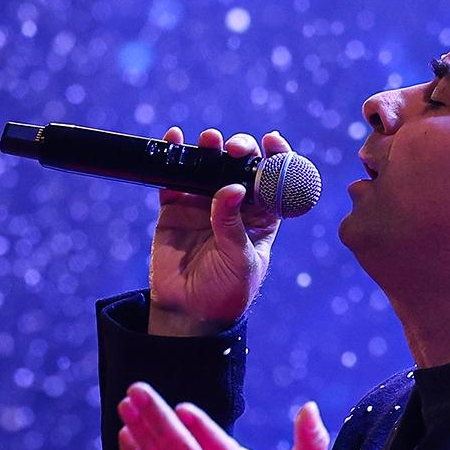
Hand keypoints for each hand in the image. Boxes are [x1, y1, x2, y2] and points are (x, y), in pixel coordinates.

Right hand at [147, 125, 294, 331]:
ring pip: (209, 165)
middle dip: (242, 150)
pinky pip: (174, 177)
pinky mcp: (176, 207)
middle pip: (242, 165)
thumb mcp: (241, 261)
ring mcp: (204, 203)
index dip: (277, 156)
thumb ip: (234, 226)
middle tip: (235, 149)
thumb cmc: (228, 290)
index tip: (272, 141)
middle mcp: (235, 204)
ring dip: (211, 147)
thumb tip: (231, 188)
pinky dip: (173, 155)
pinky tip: (173, 139)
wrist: (189, 311)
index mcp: (262, 216)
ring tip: (209, 140)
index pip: (274, 179)